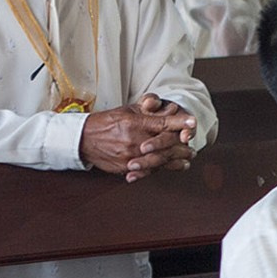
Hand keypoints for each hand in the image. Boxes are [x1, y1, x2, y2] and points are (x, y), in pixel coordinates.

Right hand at [79, 93, 196, 180]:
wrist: (83, 140)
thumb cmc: (106, 123)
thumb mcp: (126, 111)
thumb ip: (147, 108)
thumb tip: (165, 106)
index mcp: (134, 123)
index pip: (162, 123)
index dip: (179, 123)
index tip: (193, 123)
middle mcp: (134, 141)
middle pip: (165, 145)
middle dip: (181, 146)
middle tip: (192, 148)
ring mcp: (130, 156)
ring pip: (159, 160)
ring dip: (175, 160)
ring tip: (187, 159)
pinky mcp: (126, 168)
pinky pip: (147, 170)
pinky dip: (161, 169)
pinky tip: (171, 167)